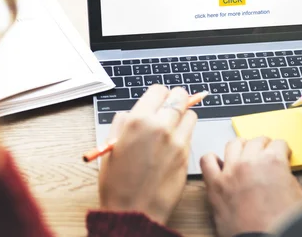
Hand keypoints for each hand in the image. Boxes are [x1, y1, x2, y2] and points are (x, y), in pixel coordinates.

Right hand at [98, 85, 196, 224]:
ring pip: (191, 114)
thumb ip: (123, 123)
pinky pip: (191, 134)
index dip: (158, 95)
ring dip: (183, 117)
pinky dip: (185, 134)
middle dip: (175, 100)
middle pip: (180, 96)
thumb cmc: (117, 183)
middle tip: (169, 109)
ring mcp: (177, 140)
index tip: (157, 101)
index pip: (159, 90)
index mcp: (138, 121)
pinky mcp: (187, 154)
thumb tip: (132, 113)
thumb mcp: (111, 146)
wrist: (133, 211)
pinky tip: (173, 145)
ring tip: (172, 128)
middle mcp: (160, 126)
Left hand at [200, 137, 301, 236]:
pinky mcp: (215, 185)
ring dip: (241, 147)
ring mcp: (230, 171)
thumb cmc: (281, 223)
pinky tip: (220, 165)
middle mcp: (250, 161)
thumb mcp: (297, 195)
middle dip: (263, 146)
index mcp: (273, 161)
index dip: (282, 150)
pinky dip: (212, 160)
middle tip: (265, 153)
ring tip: (244, 154)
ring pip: (233, 144)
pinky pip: (207, 161)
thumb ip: (287, 176)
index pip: (279, 143)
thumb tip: (281, 173)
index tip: (281, 153)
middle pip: (256, 141)